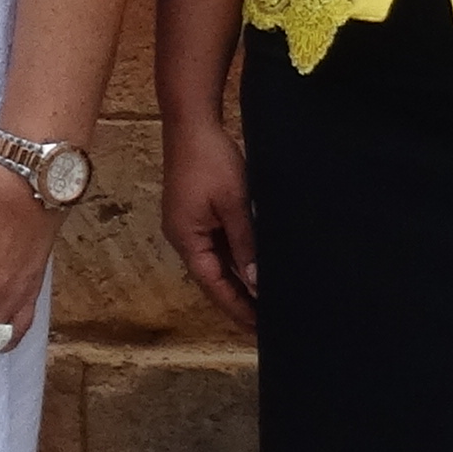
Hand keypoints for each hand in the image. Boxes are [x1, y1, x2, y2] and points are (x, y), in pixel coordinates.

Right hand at [162, 112, 256, 332]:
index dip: (237, 308)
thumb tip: (256, 283)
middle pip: (214, 278)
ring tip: (266, 298)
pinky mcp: (197, 211)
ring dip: (239, 278)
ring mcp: (190, 224)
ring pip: (218, 261)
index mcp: (187, 239)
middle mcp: (184, 237)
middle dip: (239, 299)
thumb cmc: (210, 160)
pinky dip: (237, 257)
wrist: (192, 121)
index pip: (214, 286)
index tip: (259, 329)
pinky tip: (256, 265)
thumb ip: (246, 245)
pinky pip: (218, 243)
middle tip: (268, 321)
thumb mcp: (234, 205)